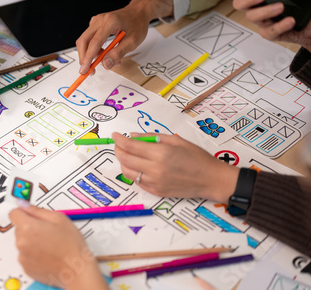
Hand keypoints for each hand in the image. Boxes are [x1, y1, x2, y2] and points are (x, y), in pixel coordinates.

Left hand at [9, 205, 107, 289]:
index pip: (14, 213)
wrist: (76, 270)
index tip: (31, 215)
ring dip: (32, 241)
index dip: (23, 212)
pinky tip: (48, 255)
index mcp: (28, 227)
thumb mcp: (59, 218)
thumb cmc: (71, 245)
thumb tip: (24, 204)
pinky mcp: (26, 268)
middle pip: (19, 228)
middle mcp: (21, 243)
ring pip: (23, 242)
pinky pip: (26, 256)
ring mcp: (22, 257)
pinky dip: (34, 254)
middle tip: (48, 231)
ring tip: (50, 244)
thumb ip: (37, 210)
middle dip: (30, 227)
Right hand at [76, 0, 173, 73]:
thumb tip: (105, 64)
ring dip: (91, 55)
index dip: (88, 58)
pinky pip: (90, 39)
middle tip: (88, 70)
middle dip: (84, 58)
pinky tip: (105, 54)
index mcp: (110, 22)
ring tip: (105, 61)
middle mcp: (99, 20)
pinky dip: (94, 50)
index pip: (94, 42)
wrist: (138, 13)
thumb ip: (118, 53)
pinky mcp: (95, 25)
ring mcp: (96, 21)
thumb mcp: (132, 42)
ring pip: (85, 41)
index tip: (85, 70)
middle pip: (84, 41)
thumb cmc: (137, 25)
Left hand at [112, 132, 238, 202]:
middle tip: (119, 144)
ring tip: (129, 155)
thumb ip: (152, 137)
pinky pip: (137, 182)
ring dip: (124, 162)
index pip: (130, 146)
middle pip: (125, 159)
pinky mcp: (156, 192)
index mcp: (160, 153)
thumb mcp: (176, 140)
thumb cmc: (197, 157)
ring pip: (127, 172)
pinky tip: (139, 166)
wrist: (211, 180)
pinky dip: (133, 172)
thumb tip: (133, 136)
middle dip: (118, 150)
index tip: (115, 135)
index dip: (119, 139)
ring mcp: (154, 182)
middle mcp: (155, 168)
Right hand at [232, 0, 310, 50]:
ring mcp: (264, 22)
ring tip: (281, 7)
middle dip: (247, 0)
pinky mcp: (272, 34)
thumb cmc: (305, 1)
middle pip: (240, 5)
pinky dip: (280, 25)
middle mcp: (259, 8)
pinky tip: (290, 20)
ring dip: (267, 11)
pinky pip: (269, 31)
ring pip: (253, 18)